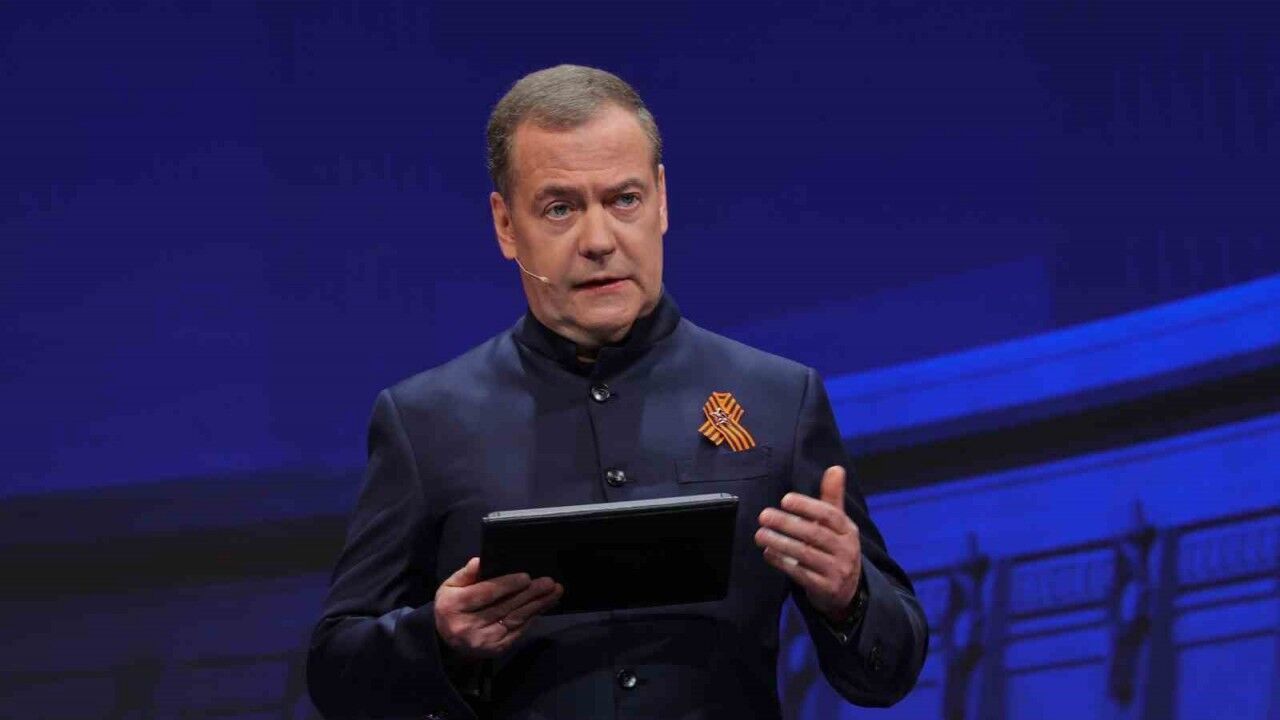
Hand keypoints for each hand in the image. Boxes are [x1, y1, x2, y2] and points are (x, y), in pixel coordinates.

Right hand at [434, 557, 562, 659]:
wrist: (447, 640)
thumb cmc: (452, 606)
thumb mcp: (451, 586)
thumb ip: (466, 574)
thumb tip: (481, 561)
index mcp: (454, 606)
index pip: (484, 594)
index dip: (506, 585)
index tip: (526, 577)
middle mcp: (468, 626)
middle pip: (504, 607)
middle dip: (529, 594)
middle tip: (549, 582)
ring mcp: (483, 641)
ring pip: (515, 620)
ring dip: (537, 605)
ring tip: (554, 592)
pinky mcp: (495, 649)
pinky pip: (518, 631)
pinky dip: (532, 618)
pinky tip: (543, 607)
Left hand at [754, 465, 861, 621]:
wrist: (847, 591)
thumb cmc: (836, 548)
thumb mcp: (838, 524)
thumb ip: (832, 497)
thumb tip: (835, 468)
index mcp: (848, 530)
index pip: (830, 515)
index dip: (808, 506)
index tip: (785, 499)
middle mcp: (846, 550)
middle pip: (815, 534)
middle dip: (787, 523)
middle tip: (764, 515)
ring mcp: (837, 571)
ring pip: (806, 554)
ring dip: (780, 543)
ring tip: (760, 534)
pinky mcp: (825, 588)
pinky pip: (801, 574)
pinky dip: (782, 562)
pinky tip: (768, 553)